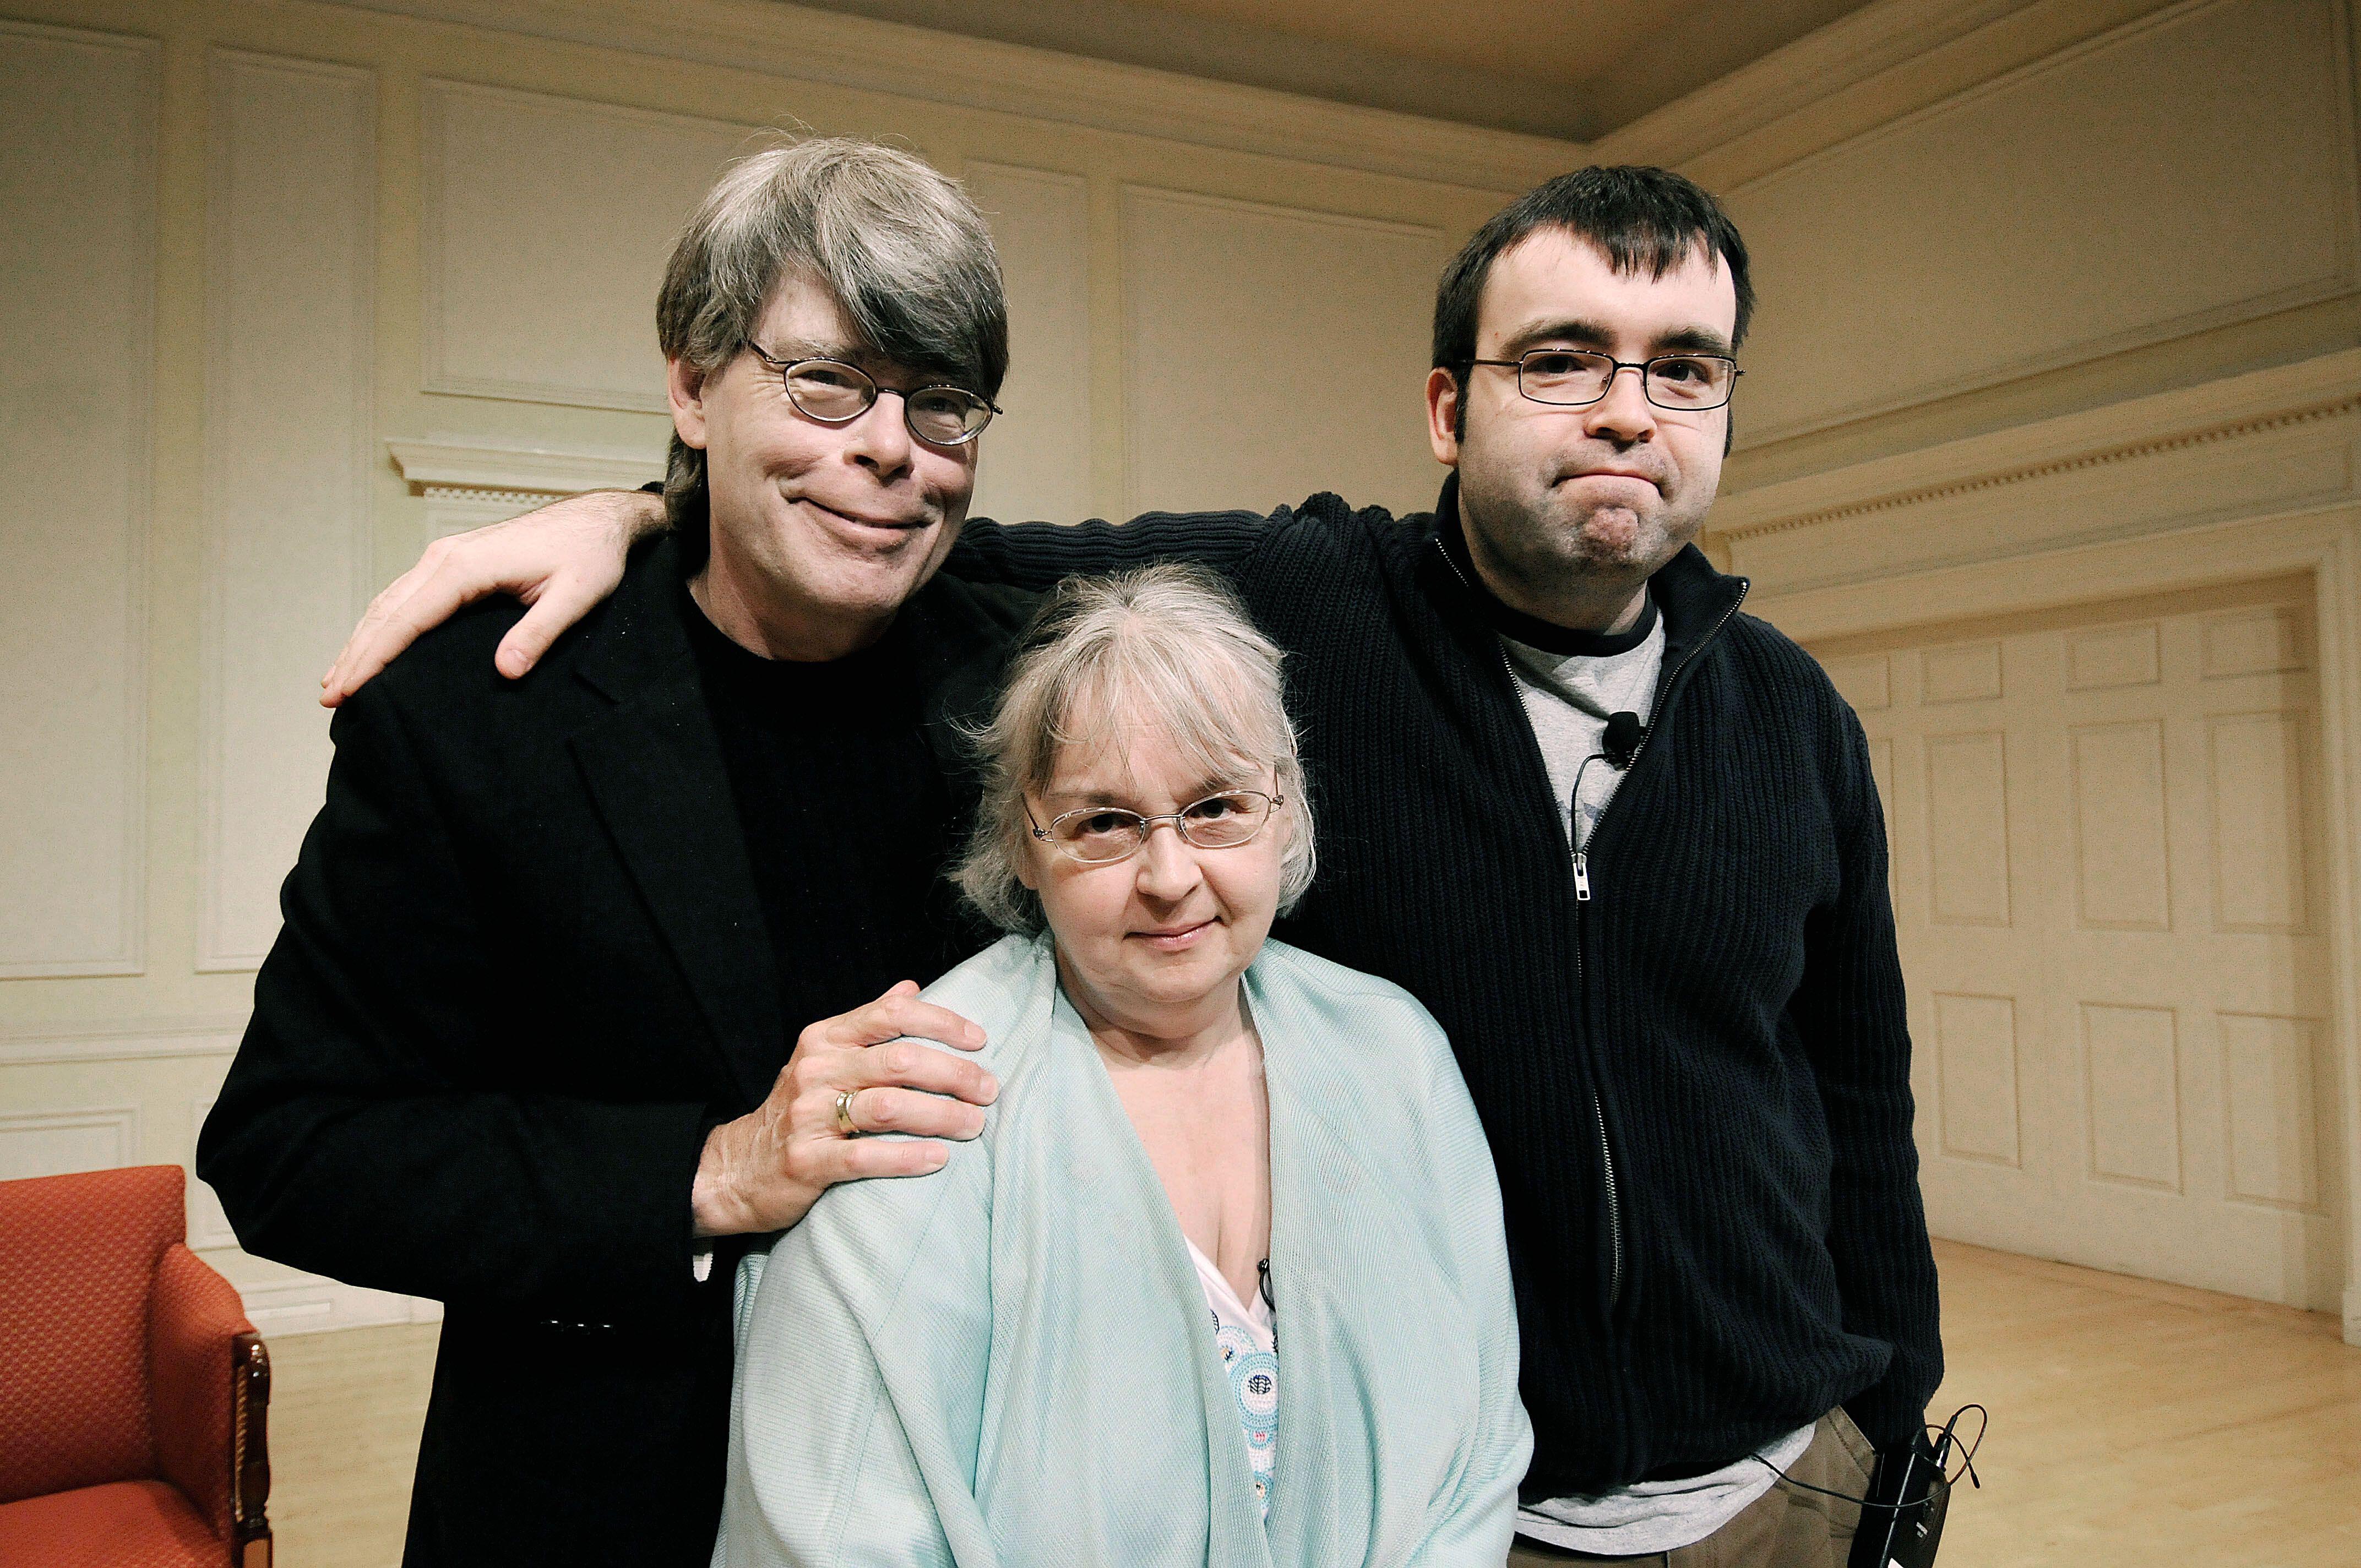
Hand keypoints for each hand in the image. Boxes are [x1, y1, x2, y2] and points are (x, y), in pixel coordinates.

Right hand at [320, 487, 666, 706]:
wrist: (598, 520)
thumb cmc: (590, 555)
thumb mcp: (576, 596)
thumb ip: (540, 632)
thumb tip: (506, 671)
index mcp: (465, 567)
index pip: (406, 619)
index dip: (374, 657)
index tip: (349, 690)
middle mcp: (445, 558)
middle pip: (386, 611)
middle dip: (356, 654)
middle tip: (329, 698)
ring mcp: (446, 557)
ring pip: (390, 602)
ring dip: (362, 640)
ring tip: (337, 679)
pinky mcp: (454, 563)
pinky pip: (406, 596)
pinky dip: (383, 623)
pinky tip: (373, 646)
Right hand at [689, 981, 996, 1237]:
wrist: (736, 1167)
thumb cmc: (798, 1108)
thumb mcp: (825, 1056)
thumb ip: (868, 1023)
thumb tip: (911, 987)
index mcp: (826, 1039)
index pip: (891, 1015)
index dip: (941, 1023)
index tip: (978, 1040)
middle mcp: (816, 1070)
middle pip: (899, 1061)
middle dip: (954, 1074)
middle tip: (988, 1090)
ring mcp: (808, 1116)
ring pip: (888, 1107)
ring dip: (941, 1115)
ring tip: (974, 1124)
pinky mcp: (806, 1162)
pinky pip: (866, 1157)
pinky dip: (908, 1157)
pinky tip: (939, 1158)